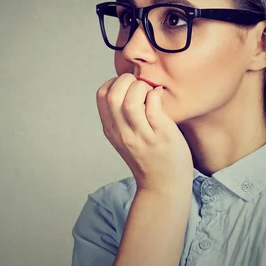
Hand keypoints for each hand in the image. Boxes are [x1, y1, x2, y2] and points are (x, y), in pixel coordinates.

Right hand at [96, 73, 193, 193]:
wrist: (164, 186)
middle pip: (113, 95)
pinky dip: (155, 95)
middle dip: (126, 79)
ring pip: (131, 101)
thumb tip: (130, 86)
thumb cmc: (149, 158)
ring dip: (141, 87)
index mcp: (112, 130)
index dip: (114, 82)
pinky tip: (159, 97)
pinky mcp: (160, 136)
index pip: (102, 95)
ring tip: (150, 91)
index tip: (128, 86)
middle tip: (140, 85)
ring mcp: (141, 135)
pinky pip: (153, 107)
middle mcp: (122, 132)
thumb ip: (122, 117)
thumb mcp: (125, 138)